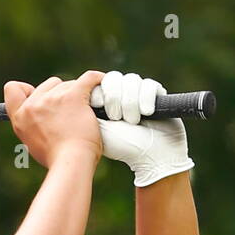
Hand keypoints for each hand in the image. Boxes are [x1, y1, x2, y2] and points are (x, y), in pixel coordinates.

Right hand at [4, 71, 105, 168]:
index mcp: (20, 118)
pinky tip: (101, 84)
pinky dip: (96, 80)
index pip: (12, 89)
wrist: (70, 162)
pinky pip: (88, 79)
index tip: (39, 97)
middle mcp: (32, 105)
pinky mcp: (73, 95)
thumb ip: (34, 127)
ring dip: (78, 94)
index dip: (27, 89)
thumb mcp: (33, 144)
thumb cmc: (57, 159)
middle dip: (60, 93)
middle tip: (71, 112)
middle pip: (49, 84)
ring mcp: (52, 99)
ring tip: (85, 114)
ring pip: (69, 84)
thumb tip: (45, 119)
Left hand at [90, 70, 194, 186]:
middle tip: (115, 117)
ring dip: (130, 102)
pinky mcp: (156, 93)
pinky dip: (146, 99)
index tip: (98, 106)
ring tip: (132, 121)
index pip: (97, 82)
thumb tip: (77, 89)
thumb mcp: (97, 127)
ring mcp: (138, 93)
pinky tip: (146, 113)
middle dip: (114, 98)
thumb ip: (86, 108)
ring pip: (131, 80)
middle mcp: (121, 95)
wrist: (151, 155)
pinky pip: (149, 85)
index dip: (99, 92)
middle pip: (113, 78)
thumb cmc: (121, 146)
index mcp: (104, 102)